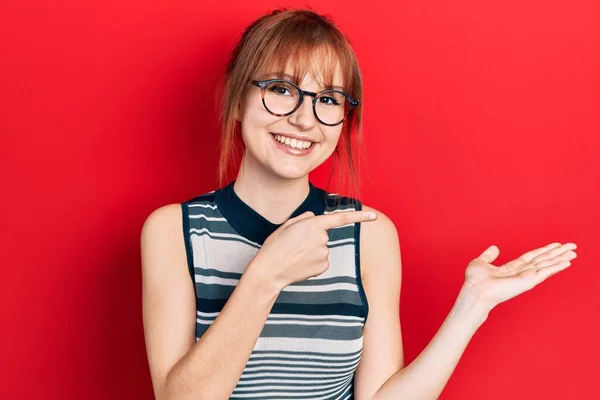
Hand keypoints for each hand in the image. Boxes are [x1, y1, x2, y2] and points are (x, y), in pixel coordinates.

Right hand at [246, 209, 376, 293]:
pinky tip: (300, 264)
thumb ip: (305, 218)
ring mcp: (324, 254)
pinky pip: (322, 261)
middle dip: (313, 237)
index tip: (374, 217)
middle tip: (295, 244)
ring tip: (295, 255)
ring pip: (322, 248)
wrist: (269, 271)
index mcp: (313, 224)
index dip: (359, 217)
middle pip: (324, 234)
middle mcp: (322, 238)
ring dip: (312, 251)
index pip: (341, 218)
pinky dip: (313, 262)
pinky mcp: (323, 267)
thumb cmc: (275, 246)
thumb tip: (315, 219)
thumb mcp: (287, 225)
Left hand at [462, 242, 577, 311]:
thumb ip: (489, 255)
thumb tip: (495, 247)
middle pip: (543, 260)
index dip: (544, 250)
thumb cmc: (475, 281)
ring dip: (561, 258)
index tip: (556, 245)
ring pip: (547, 264)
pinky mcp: (528, 281)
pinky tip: (566, 262)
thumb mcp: (481, 263)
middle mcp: (522, 273)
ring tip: (574, 252)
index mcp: (512, 268)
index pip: (532, 257)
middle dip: (558, 253)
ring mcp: (526, 277)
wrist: (475, 291)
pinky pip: (545, 272)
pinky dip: (556, 266)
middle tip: (572, 246)